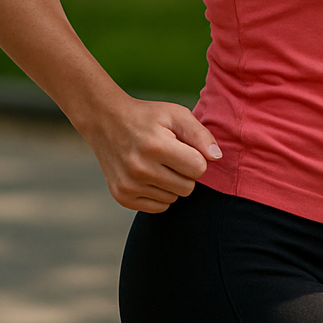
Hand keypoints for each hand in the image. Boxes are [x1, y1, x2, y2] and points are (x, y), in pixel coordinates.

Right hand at [80, 97, 221, 212]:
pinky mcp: (122, 196)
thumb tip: (217, 158)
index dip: (196, 157)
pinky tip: (148, 175)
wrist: (106, 122)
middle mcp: (140, 168)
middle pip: (187, 187)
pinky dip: (159, 194)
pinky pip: (158, 207)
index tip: (184, 147)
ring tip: (157, 163)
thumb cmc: (148, 117)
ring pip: (173, 199)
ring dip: (172, 183)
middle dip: (186, 173)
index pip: (199, 168)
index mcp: (156, 146)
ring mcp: (128, 185)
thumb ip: (200, 134)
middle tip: (171, 156)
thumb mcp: (176, 115)